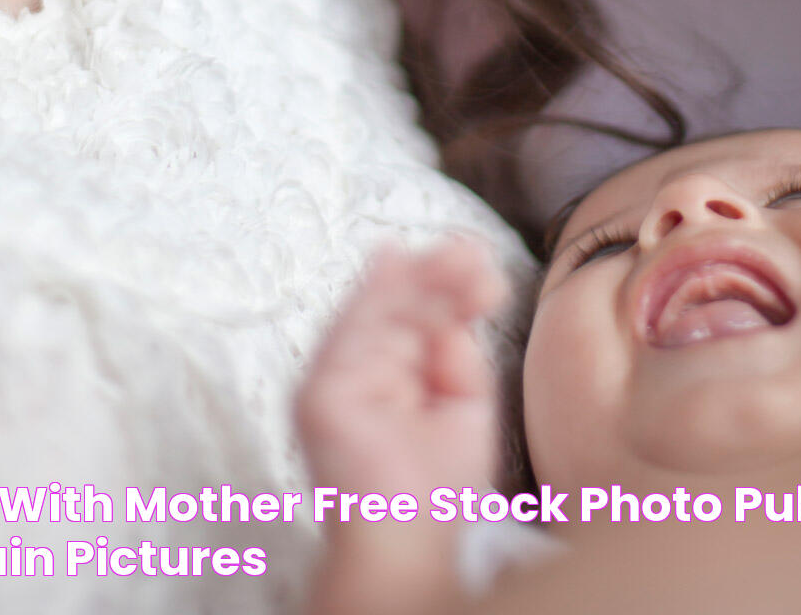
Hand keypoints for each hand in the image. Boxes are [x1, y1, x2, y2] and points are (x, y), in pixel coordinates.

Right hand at [296, 236, 510, 503]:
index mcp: (381, 372)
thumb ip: (455, 352)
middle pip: (387, 302)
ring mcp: (329, 381)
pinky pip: (357, 337)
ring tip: (470, 271)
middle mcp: (350, 370)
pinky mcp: (319, 395)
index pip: (403, 312)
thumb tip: (452, 310)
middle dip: (436, 272)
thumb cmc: (436, 489)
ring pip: (374, 309)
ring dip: (424, 284)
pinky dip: (397, 310)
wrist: (410, 546)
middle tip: (477, 255)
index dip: (439, 280)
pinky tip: (436, 298)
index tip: (482, 261)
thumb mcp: (463, 402)